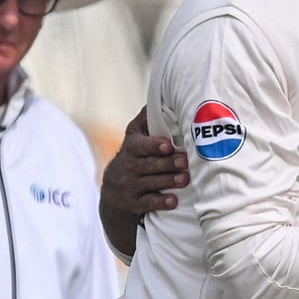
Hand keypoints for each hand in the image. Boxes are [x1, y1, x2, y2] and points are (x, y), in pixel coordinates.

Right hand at [98, 108, 187, 258]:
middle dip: (168, 163)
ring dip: (169, 181)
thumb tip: (158, 96)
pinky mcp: (134, 203)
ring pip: (151, 183)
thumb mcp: (134, 136)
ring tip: (185, 179)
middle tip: (185, 162)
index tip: (168, 145)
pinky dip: (161, 202)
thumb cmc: (133, 155)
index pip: (141, 146)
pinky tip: (173, 201)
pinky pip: (148, 203)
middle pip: (149, 165)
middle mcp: (129, 166)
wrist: (113, 189)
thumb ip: (144, 119)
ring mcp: (130, 185)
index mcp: (132, 147)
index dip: (154, 145)